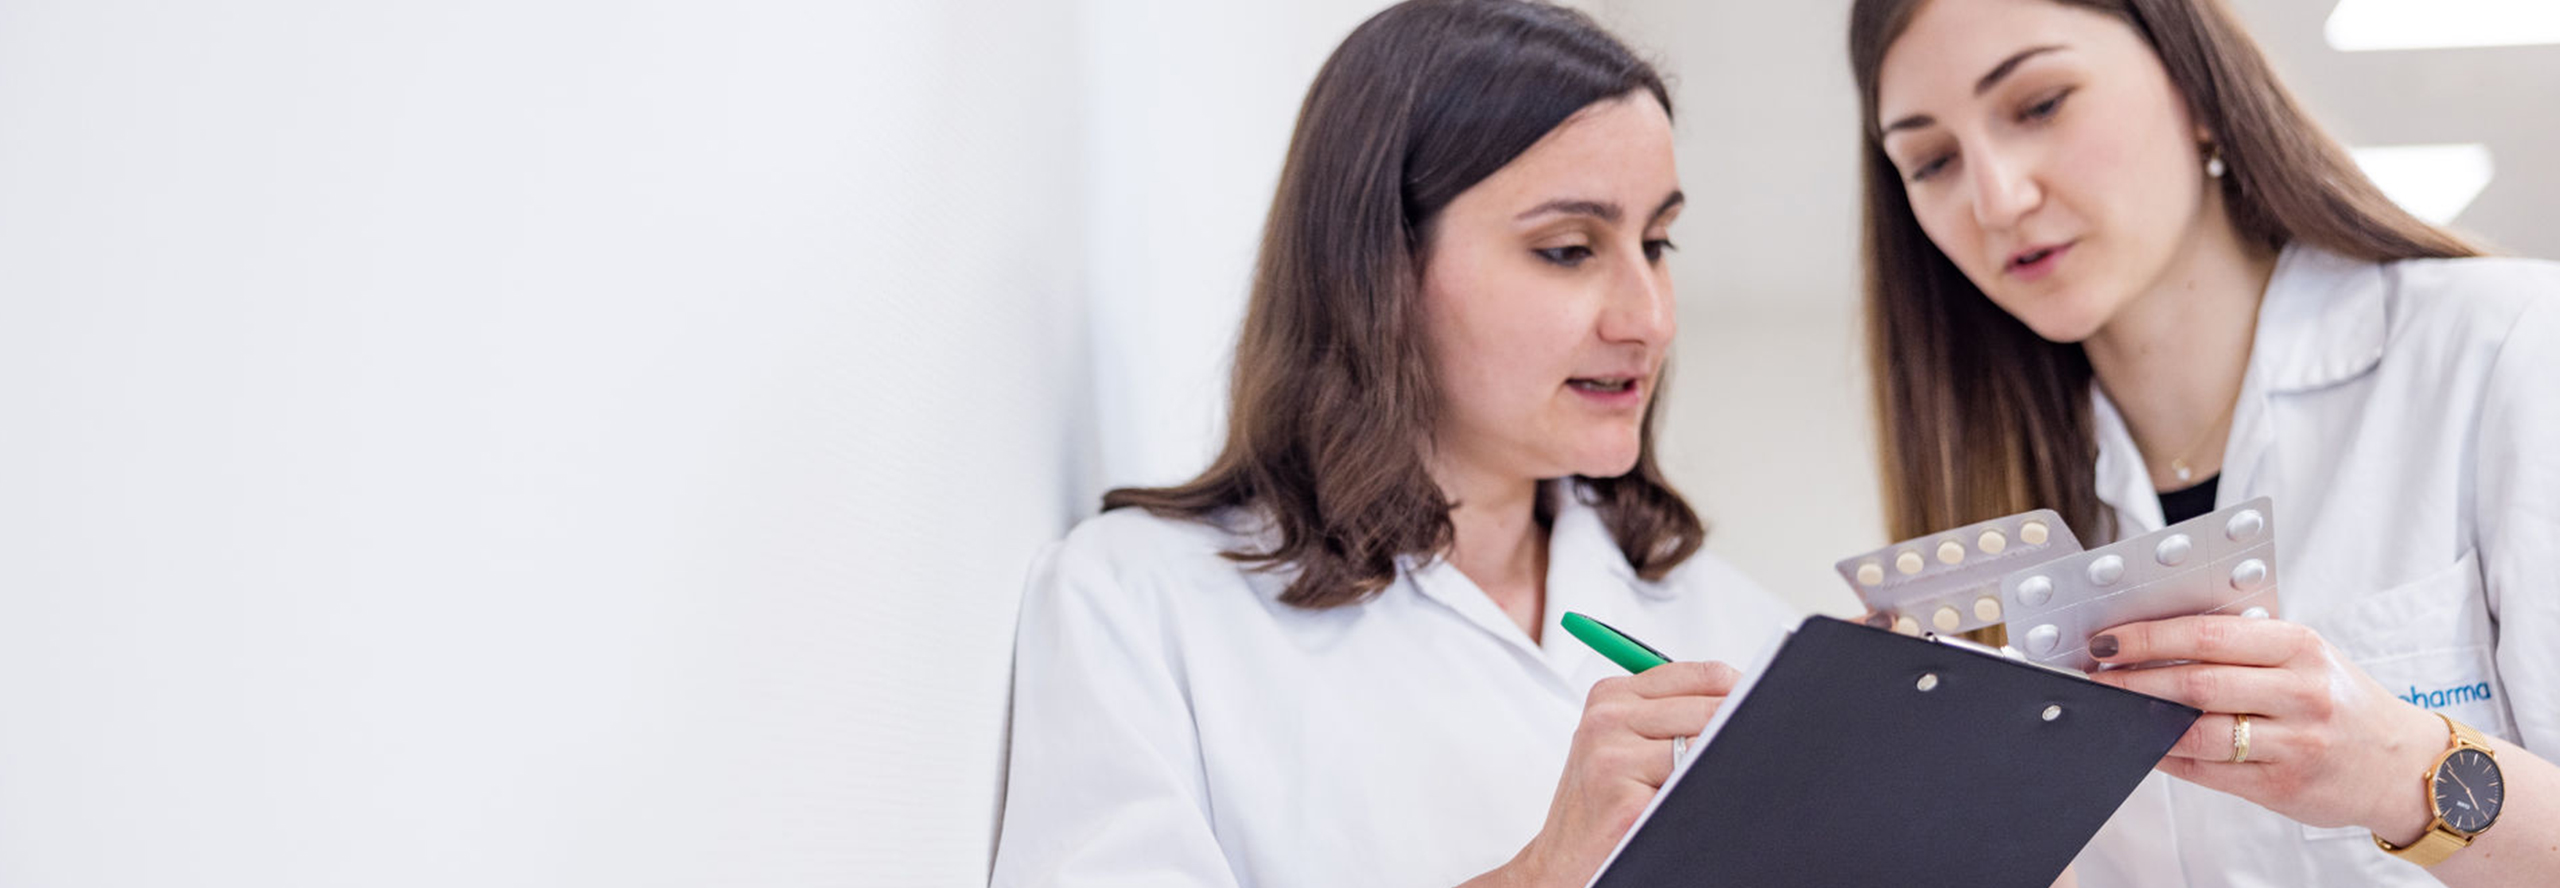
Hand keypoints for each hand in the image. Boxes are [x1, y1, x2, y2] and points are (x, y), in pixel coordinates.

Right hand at [1503, 661, 1739, 887]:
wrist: (1560, 862)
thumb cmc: (1601, 804)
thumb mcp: (1622, 744)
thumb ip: (1671, 714)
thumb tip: (1747, 699)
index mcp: (1610, 696)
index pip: (1702, 674)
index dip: (1741, 692)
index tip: (1763, 710)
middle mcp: (1607, 719)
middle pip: (1711, 708)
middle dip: (1741, 730)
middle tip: (1759, 752)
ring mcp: (1611, 757)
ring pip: (1706, 745)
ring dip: (1723, 765)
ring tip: (1718, 783)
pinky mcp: (1623, 799)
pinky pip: (1692, 786)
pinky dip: (1707, 795)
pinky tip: (1697, 807)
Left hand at [2083, 615, 2441, 838]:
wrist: (2404, 765)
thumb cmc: (2343, 701)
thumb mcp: (2308, 656)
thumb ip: (2244, 645)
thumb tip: (2159, 637)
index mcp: (2301, 648)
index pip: (2207, 636)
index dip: (2147, 638)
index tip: (2107, 639)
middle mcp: (2300, 694)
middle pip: (2194, 685)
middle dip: (2132, 680)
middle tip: (2093, 676)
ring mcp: (2293, 745)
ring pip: (2198, 733)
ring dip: (2143, 722)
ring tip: (2112, 710)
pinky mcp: (2282, 787)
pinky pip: (2208, 772)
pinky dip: (2168, 757)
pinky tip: (2145, 744)